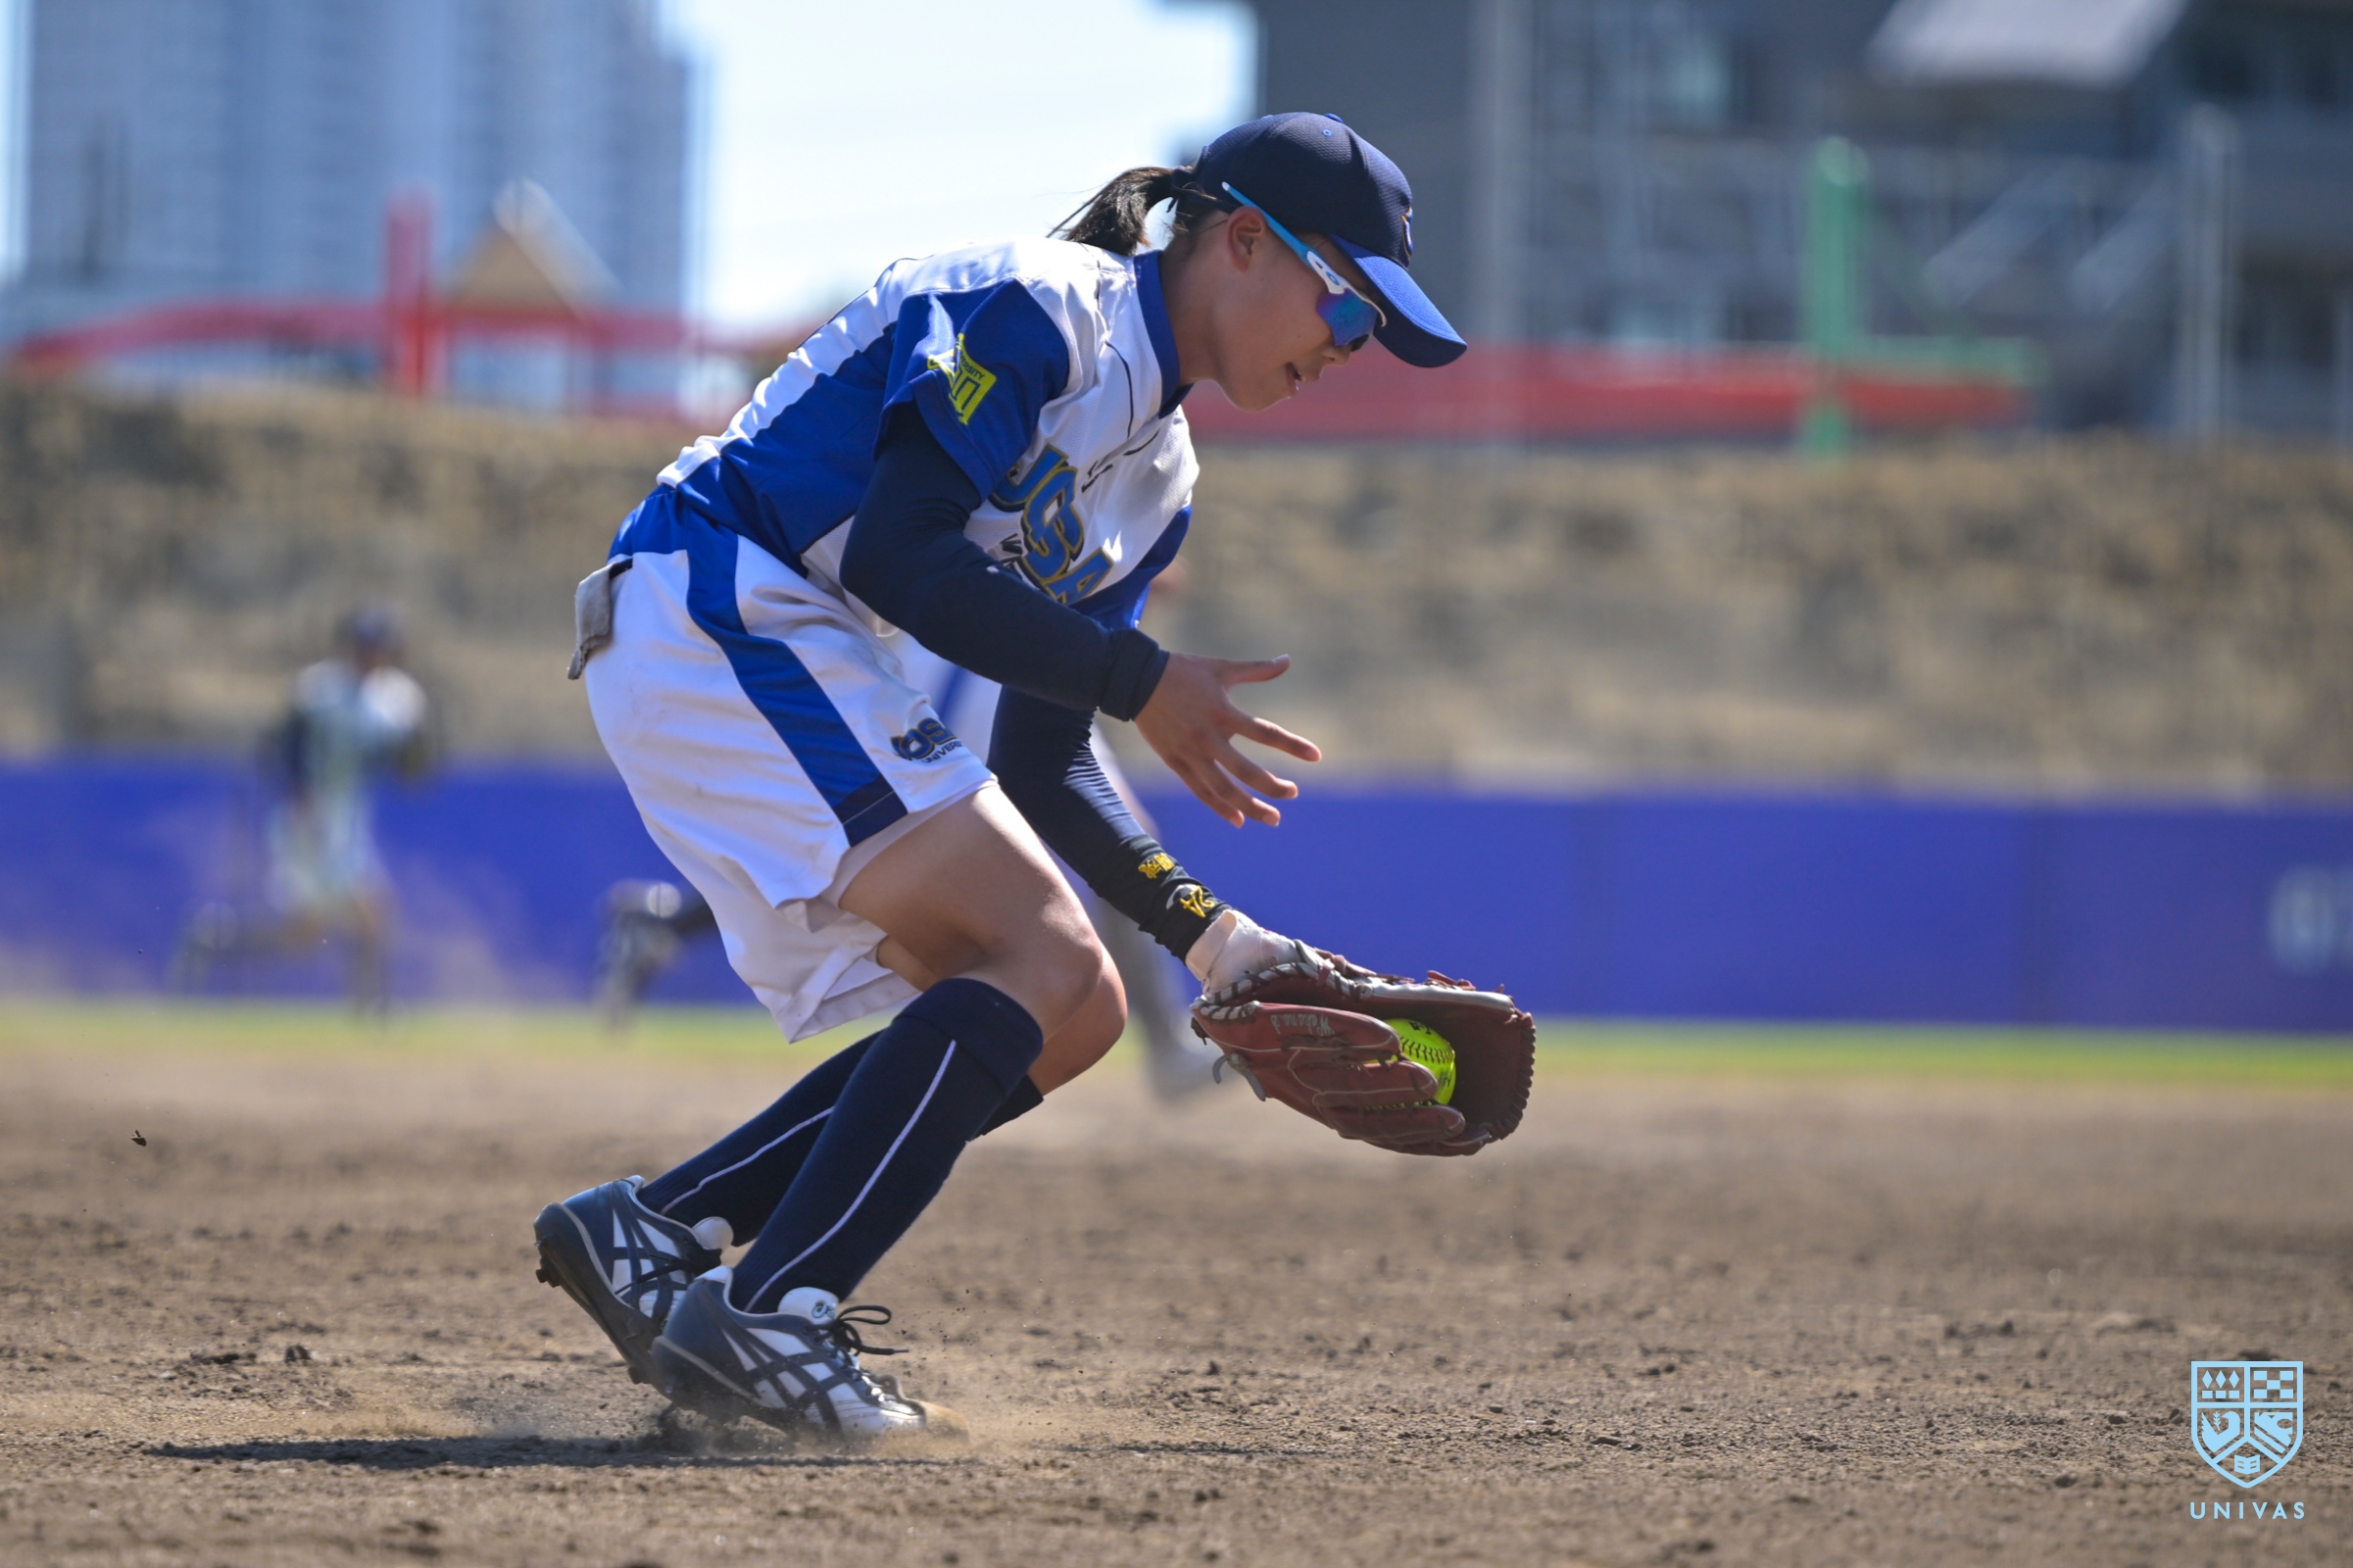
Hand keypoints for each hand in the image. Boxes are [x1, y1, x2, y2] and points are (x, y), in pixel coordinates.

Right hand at [1134, 653, 1320, 826]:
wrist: (1137, 681)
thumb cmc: (1183, 672)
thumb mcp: (1221, 669)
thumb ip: (1256, 670)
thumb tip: (1287, 660)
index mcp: (1223, 712)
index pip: (1266, 733)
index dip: (1293, 746)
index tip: (1316, 757)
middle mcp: (1208, 738)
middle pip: (1246, 772)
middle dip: (1273, 787)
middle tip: (1293, 793)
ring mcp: (1191, 754)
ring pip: (1224, 790)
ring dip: (1250, 807)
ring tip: (1272, 818)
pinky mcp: (1176, 763)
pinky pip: (1200, 791)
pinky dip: (1219, 808)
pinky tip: (1238, 821)